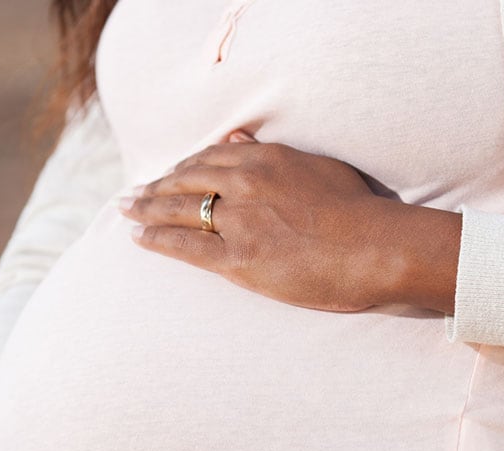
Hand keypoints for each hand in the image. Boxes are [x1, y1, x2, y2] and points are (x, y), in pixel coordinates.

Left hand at [119, 130, 461, 314]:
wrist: (375, 249)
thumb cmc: (358, 211)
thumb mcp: (316, 167)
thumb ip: (272, 154)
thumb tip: (236, 139)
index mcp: (264, 160)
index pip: (208, 160)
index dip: (181, 169)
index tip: (166, 175)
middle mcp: (244, 183)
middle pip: (184, 181)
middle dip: (154, 186)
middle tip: (133, 194)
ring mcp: (238, 221)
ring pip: (177, 209)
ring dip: (145, 209)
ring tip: (127, 211)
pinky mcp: (237, 258)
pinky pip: (184, 244)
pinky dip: (155, 238)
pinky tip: (137, 237)